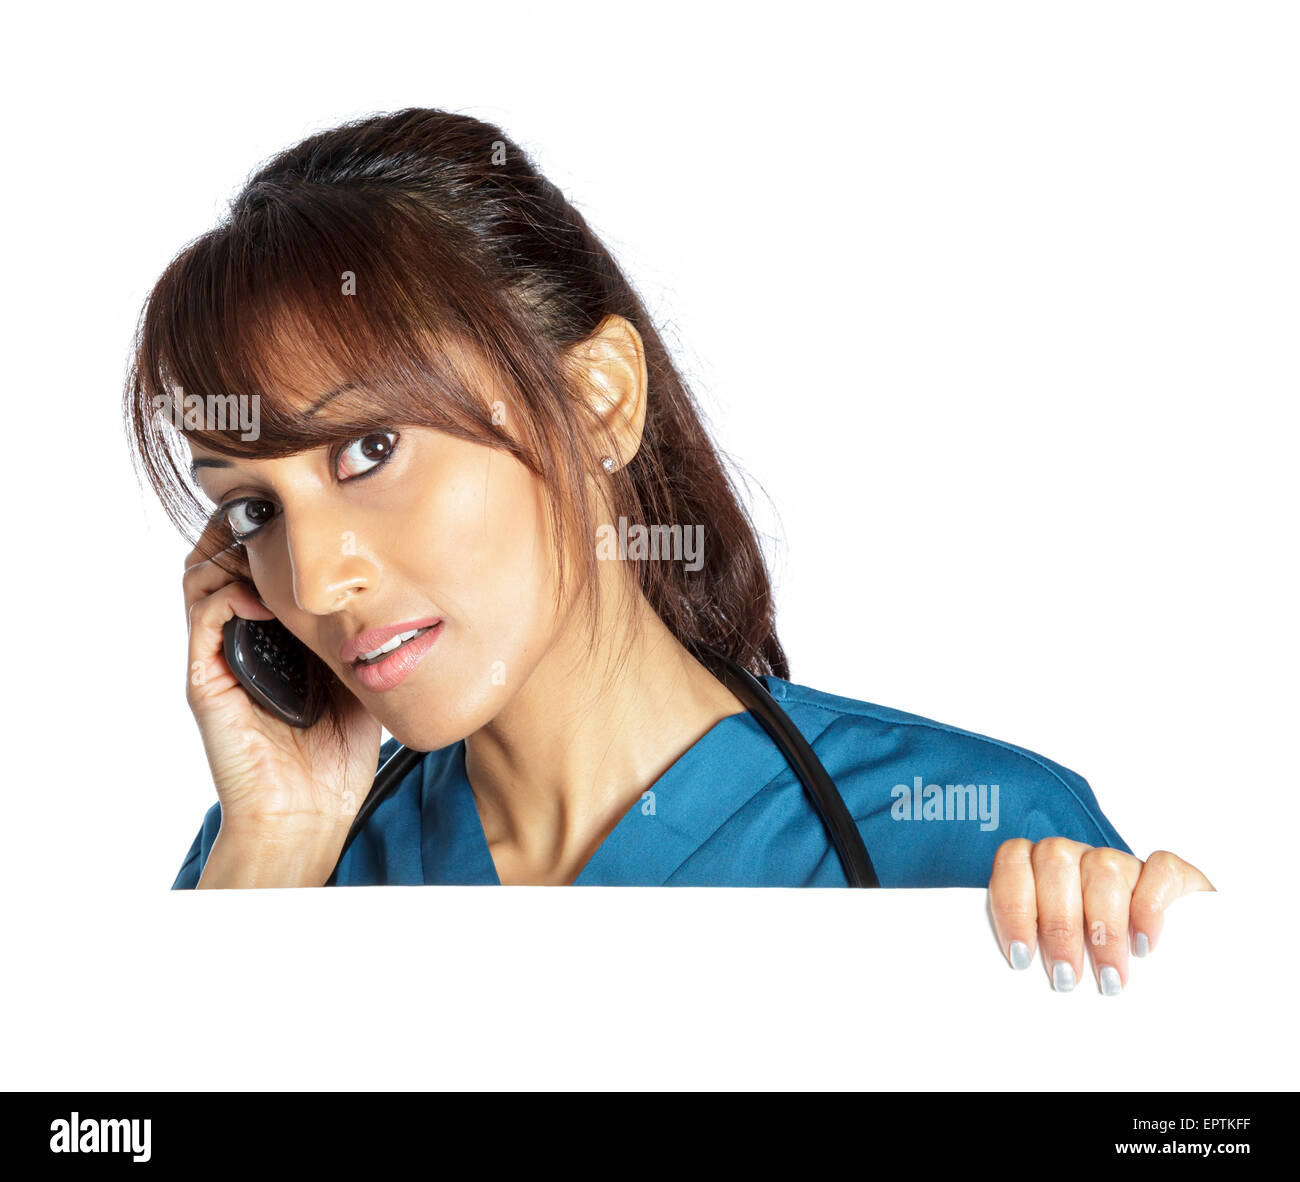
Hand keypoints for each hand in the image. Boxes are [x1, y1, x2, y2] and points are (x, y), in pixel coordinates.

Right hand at [182, 519, 381, 835]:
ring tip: (264, 543)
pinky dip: (225, 597)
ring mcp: (221, 658)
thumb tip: (404, 592)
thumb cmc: (336, 755)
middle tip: (280, 512)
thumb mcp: (361, 678)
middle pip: (221, 560)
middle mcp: (242, 640)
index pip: (258, 566)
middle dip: (244, 528)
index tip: (308, 515)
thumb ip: (364, 635)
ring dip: (228, 553)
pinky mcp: (206, 681)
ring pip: (200, 580)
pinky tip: (260, 597)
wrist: (308, 814)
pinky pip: (202, 620)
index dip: (273, 534)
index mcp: (275, 636)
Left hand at [988, 838, 1214, 993]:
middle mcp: (1077, 854)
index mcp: (1038, 862)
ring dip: (1104, 928)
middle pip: (1056, 862)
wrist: (1168, 952)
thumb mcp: (1050, 946)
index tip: (1021, 957)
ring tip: (1108, 976)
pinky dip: (1150, 909)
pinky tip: (1144, 945)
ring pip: (1105, 867)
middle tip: (1066, 977)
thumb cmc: (1084, 951)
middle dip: (1059, 926)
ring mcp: (1121, 860)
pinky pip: (1160, 871)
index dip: (1013, 906)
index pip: (1013, 859)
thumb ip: (1032, 942)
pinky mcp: (1167, 873)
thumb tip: (1020, 969)